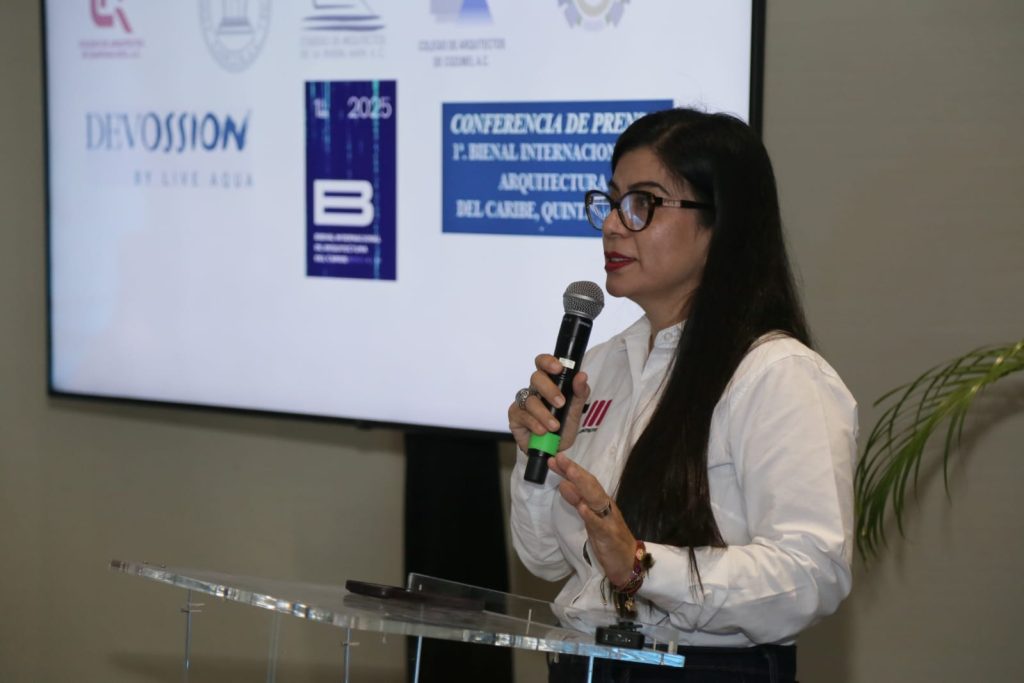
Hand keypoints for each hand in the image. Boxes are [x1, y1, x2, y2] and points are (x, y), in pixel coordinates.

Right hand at [507, 354, 589, 452]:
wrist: (556, 449)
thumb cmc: (565, 425)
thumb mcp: (576, 409)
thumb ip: (580, 392)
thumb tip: (581, 375)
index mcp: (549, 382)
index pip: (543, 363)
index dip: (548, 361)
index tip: (558, 368)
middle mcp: (534, 389)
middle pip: (535, 378)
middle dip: (549, 390)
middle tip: (561, 403)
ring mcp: (523, 402)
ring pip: (530, 400)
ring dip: (544, 414)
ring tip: (555, 426)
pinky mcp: (515, 416)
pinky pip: (522, 415)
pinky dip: (534, 423)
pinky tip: (542, 431)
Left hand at [549, 452, 636, 585]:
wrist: (630, 563)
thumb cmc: (609, 540)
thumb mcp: (591, 518)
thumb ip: (578, 501)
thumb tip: (564, 483)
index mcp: (601, 502)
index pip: (585, 482)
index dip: (571, 470)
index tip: (555, 459)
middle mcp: (606, 507)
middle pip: (590, 486)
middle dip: (575, 471)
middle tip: (559, 458)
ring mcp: (608, 521)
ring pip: (595, 499)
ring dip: (582, 485)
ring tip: (569, 473)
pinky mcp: (609, 537)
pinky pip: (599, 525)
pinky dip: (591, 516)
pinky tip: (582, 507)